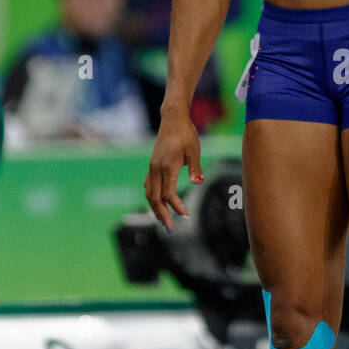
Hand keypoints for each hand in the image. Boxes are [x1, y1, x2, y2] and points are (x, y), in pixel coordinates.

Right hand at [144, 109, 202, 230]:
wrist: (173, 119)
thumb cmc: (186, 134)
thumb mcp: (194, 150)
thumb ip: (195, 168)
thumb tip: (199, 183)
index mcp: (167, 167)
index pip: (169, 194)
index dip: (176, 206)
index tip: (186, 215)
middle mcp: (156, 169)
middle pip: (155, 198)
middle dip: (161, 214)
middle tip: (168, 229)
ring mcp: (152, 167)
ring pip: (149, 193)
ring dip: (154, 208)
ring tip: (161, 220)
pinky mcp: (152, 165)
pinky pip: (149, 185)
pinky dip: (152, 197)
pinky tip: (158, 203)